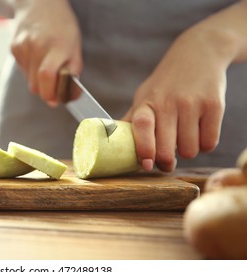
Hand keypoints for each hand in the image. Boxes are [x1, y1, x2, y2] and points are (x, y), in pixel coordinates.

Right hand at [10, 0, 82, 105]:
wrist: (39, 2)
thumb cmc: (62, 26)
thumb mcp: (75, 46)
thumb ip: (73, 71)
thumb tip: (70, 97)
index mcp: (56, 46)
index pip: (47, 76)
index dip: (50, 93)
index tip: (56, 100)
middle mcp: (37, 45)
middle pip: (35, 86)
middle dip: (45, 92)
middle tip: (54, 86)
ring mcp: (22, 46)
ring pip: (28, 81)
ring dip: (38, 81)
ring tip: (46, 64)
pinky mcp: (13, 48)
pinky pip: (23, 70)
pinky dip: (30, 70)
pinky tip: (36, 55)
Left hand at [123, 27, 233, 171]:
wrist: (199, 53)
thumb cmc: (166, 83)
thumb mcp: (144, 96)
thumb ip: (132, 120)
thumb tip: (111, 142)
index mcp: (147, 102)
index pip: (142, 126)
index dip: (143, 148)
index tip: (146, 165)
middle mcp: (169, 102)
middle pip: (167, 150)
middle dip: (166, 162)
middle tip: (167, 160)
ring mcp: (192, 104)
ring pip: (190, 151)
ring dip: (187, 150)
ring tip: (184, 135)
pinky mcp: (214, 106)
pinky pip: (210, 143)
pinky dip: (205, 144)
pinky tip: (199, 130)